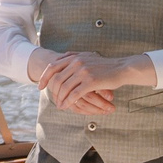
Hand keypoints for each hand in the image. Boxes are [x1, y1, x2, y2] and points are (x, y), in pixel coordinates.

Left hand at [38, 52, 155, 113]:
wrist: (122, 68)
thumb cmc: (105, 65)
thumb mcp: (88, 57)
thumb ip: (75, 58)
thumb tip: (62, 59)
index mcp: (74, 56)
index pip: (52, 66)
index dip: (44, 77)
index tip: (40, 86)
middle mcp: (76, 62)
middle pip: (57, 78)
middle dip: (52, 91)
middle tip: (52, 99)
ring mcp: (83, 71)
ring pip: (65, 88)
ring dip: (60, 98)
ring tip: (59, 105)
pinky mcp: (90, 81)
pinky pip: (75, 94)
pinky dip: (68, 102)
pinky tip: (66, 106)